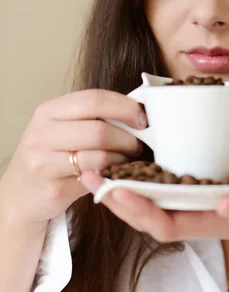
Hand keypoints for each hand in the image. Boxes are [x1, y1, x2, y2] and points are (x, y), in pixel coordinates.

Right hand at [0, 90, 146, 227]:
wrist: (21, 193)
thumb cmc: (50, 155)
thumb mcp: (62, 127)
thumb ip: (91, 116)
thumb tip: (137, 110)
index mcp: (49, 111)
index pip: (94, 99)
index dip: (125, 107)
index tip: (143, 118)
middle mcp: (42, 134)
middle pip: (99, 130)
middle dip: (128, 138)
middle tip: (139, 144)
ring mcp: (44, 163)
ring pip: (100, 156)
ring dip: (123, 158)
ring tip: (129, 159)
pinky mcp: (54, 188)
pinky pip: (96, 179)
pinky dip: (113, 175)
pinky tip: (117, 173)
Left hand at [81, 172, 228, 251]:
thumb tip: (226, 201)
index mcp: (208, 223)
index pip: (165, 225)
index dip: (139, 212)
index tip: (117, 192)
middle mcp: (193, 217)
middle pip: (146, 217)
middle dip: (118, 200)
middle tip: (91, 176)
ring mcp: (190, 206)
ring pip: (148, 204)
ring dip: (121, 189)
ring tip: (95, 169)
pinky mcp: (191, 192)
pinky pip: (159, 190)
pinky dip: (138, 179)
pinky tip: (122, 163)